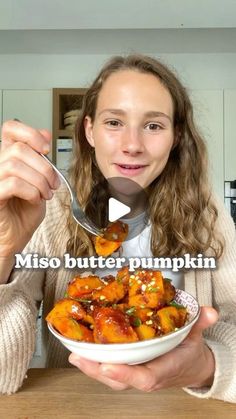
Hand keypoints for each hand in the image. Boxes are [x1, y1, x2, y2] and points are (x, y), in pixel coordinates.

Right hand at [0, 120, 59, 257]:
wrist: (15, 238)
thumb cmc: (23, 213)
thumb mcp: (39, 181)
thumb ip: (40, 159)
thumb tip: (45, 133)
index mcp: (7, 157)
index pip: (11, 128)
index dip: (31, 134)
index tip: (46, 150)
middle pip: (19, 148)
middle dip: (44, 167)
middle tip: (54, 184)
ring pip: (16, 165)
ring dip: (39, 181)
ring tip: (46, 194)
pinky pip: (12, 184)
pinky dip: (31, 191)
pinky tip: (35, 199)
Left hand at [69, 307, 217, 391]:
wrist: (190, 366)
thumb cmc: (189, 351)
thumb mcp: (196, 335)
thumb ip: (200, 323)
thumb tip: (209, 312)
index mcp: (164, 368)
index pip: (145, 377)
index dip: (126, 373)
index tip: (109, 366)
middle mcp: (147, 374)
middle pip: (120, 380)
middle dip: (98, 370)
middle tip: (79, 356)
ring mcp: (136, 373)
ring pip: (110, 376)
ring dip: (91, 366)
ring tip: (74, 352)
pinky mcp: (128, 368)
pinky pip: (109, 369)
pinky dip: (94, 362)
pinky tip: (80, 351)